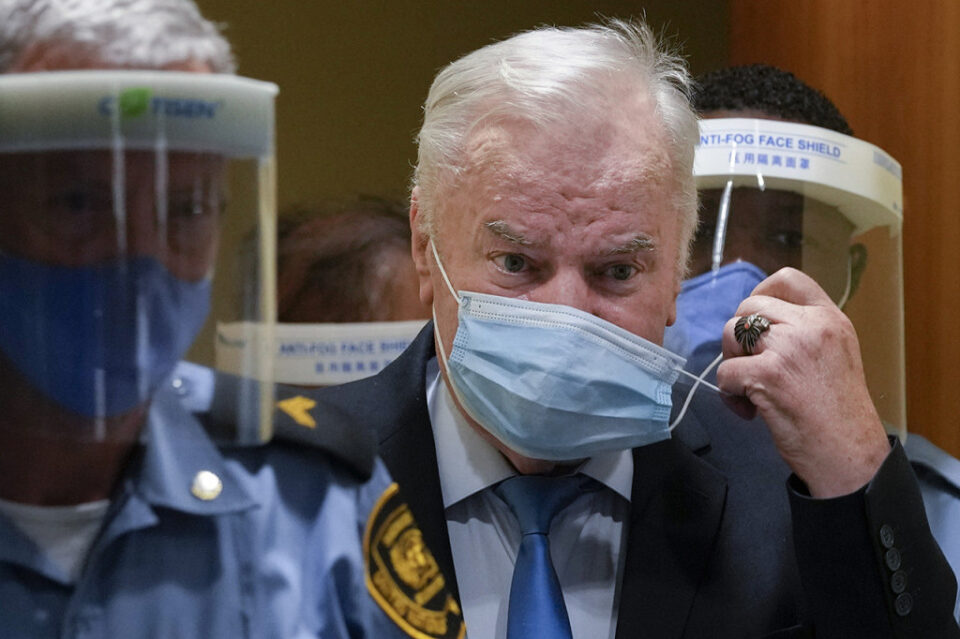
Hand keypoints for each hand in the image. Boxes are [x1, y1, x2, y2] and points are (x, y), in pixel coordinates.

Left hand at [716, 268, 889, 497]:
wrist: (849, 453)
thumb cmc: (837, 412)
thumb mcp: (834, 354)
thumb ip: (802, 331)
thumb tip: (755, 321)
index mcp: (829, 318)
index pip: (786, 279)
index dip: (761, 293)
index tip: (756, 321)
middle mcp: (811, 326)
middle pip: (749, 306)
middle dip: (740, 336)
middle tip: (751, 365)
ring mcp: (788, 348)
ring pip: (731, 332)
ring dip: (732, 361)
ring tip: (750, 389)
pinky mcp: (767, 374)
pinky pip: (725, 372)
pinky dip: (729, 394)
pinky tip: (750, 410)